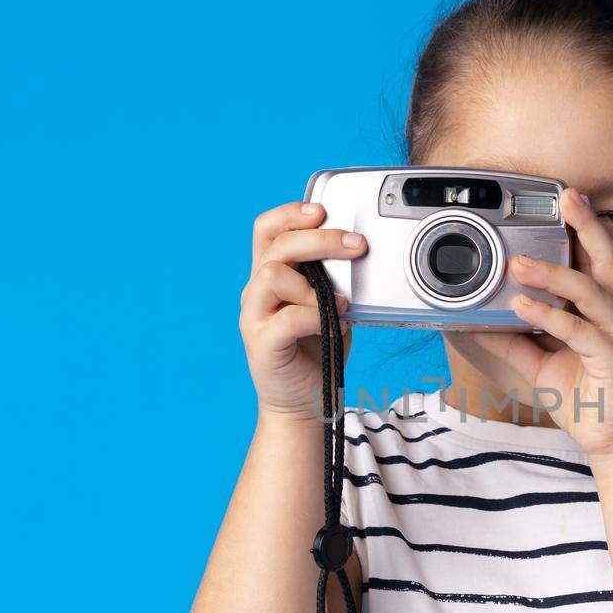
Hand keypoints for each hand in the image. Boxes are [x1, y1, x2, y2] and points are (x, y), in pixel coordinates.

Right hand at [239, 200, 366, 418]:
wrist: (304, 402)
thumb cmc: (318, 350)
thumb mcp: (329, 303)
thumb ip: (333, 277)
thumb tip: (358, 249)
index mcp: (270, 275)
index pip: (267, 229)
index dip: (291, 213)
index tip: (322, 210)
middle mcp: (257, 291)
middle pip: (277, 244)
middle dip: (321, 238)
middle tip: (356, 245)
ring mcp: (255, 317)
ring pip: (274, 274)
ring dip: (315, 282)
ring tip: (339, 300)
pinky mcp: (262, 343)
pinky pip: (286, 317)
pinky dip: (316, 314)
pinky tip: (336, 321)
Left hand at [465, 187, 612, 456]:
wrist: (612, 441)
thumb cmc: (586, 399)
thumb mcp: (540, 364)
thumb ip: (514, 341)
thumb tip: (478, 324)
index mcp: (607, 311)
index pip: (598, 261)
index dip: (586, 229)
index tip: (567, 201)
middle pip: (608, 260)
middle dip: (589, 225)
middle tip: (568, 197)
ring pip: (588, 290)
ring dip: (552, 273)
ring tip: (518, 264)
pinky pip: (578, 329)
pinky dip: (549, 314)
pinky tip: (523, 305)